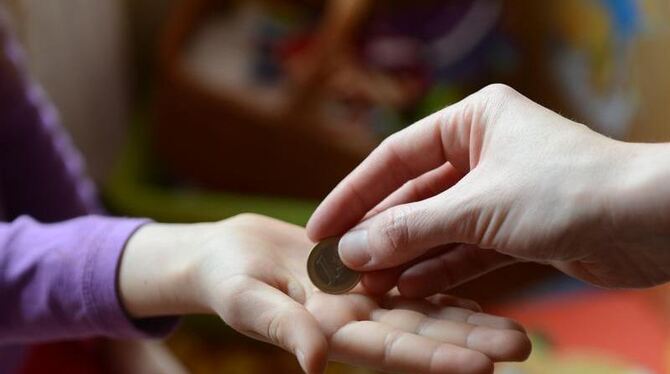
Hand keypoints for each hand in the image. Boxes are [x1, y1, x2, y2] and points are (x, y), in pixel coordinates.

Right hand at [119, 214, 529, 372]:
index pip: (390, 348)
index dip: (433, 358)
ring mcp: (361, 298)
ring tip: (517, 330)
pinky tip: (477, 297)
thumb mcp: (246, 300)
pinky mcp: (362, 276)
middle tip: (522, 346)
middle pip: (419, 331)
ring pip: (422, 309)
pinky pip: (406, 282)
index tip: (481, 369)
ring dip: (469, 320)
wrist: (225, 257)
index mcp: (329, 329)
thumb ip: (282, 327)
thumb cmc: (223, 279)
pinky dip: (440, 290)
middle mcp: (354, 318)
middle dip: (468, 341)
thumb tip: (315, 363)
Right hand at [307, 84, 669, 295]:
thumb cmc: (567, 191)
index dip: (353, 195)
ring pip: (438, 227)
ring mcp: (499, 192)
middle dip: (379, 234)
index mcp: (471, 121)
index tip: (320, 227)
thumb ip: (409, 230)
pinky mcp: (516, 228)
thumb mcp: (476, 208)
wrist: (654, 222)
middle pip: (414, 196)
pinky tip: (407, 289)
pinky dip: (439, 269)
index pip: (394, 158)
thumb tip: (351, 251)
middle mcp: (483, 151)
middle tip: (340, 266)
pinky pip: (465, 249)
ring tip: (366, 285)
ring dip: (405, 256)